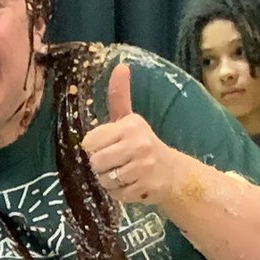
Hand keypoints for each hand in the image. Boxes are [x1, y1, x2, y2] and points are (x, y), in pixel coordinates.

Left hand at [81, 63, 179, 204]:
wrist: (171, 171)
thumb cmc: (141, 143)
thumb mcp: (128, 119)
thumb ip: (119, 95)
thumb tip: (120, 65)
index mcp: (129, 125)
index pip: (89, 142)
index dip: (94, 147)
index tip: (107, 145)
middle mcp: (138, 144)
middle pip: (95, 162)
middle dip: (100, 166)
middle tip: (115, 162)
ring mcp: (143, 167)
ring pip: (104, 180)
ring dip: (109, 180)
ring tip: (123, 173)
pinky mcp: (145, 187)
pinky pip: (117, 194)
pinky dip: (120, 192)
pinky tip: (131, 184)